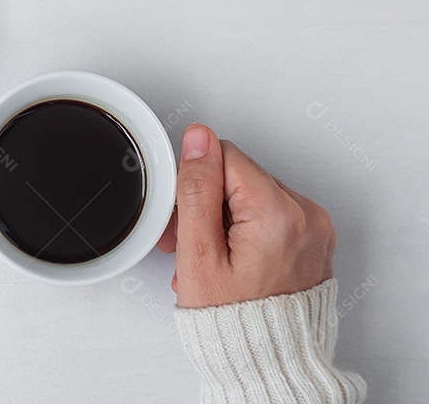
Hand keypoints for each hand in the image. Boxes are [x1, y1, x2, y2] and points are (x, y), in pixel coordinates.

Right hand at [156, 124, 336, 307]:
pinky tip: (233, 257)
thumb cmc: (233, 321)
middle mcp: (306, 214)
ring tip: (213, 257)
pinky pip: (272, 213)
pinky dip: (248, 229)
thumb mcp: (199, 253)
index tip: (188, 221)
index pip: (223, 156)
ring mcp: (315, 227)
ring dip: (226, 217)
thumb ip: (197, 190)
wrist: (268, 363)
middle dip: (209, 203)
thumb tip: (199, 139)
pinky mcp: (314, 238)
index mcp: (279, 213)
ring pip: (253, 193)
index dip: (195, 185)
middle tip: (193, 244)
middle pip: (239, 175)